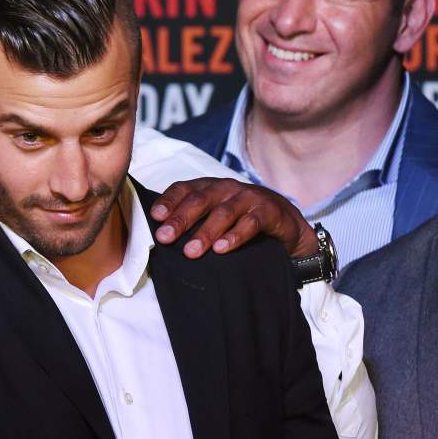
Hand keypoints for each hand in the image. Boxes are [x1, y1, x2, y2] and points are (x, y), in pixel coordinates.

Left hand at [150, 178, 317, 258]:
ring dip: (205, 233)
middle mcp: (226, 188)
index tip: (155, 217)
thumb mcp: (212, 216)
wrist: (283, 221)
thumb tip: (158, 237)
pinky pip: (250, 224)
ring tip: (191, 252)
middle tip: (164, 238)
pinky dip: (235, 236)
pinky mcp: (268, 212)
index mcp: (208, 187)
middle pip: (200, 200)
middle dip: (180, 219)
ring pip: (223, 213)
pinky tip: (222, 249)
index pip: (184, 189)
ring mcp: (248, 198)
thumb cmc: (238, 219)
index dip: (168, 201)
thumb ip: (190, 221)